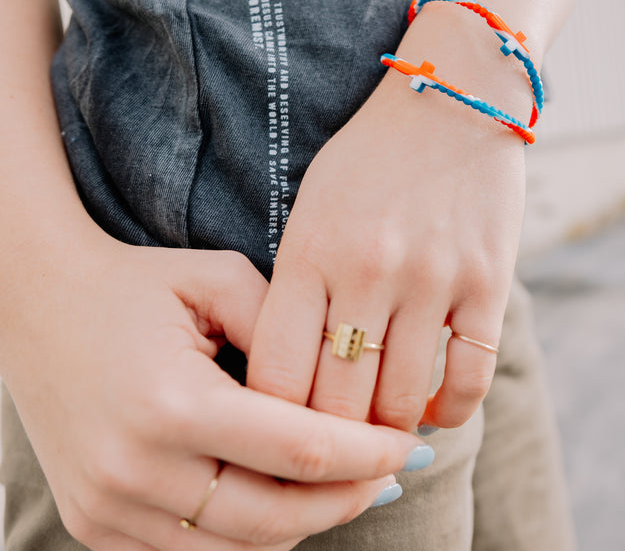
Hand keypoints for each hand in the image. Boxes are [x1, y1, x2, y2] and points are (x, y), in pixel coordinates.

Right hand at [3, 234, 423, 549]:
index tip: (408, 442)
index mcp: (173, 404)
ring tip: (346, 487)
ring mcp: (108, 508)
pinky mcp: (94, 524)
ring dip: (301, 522)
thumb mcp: (217, 279)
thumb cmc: (136, 283)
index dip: (365, 454)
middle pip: (275, 517)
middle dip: (347, 499)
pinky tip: (280, 497)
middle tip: (391, 472)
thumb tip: (347, 381)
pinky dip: (246, 534)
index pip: (298, 453)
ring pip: (237, 549)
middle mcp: (136, 470)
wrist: (39, 305)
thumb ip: (282, 326)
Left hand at [246, 26, 527, 433]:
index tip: (276, 439)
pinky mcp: (487, 281)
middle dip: (326, 442)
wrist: (454, 97)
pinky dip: (448, 413)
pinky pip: (468, 381)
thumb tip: (291, 380)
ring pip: (400, 404)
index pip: (276, 376)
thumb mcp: (311, 207)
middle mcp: (368, 269)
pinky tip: (433, 409)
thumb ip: (297, 287)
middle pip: (336, 404)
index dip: (270, 426)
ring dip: (386, 434)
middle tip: (327, 451)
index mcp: (310, 250)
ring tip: (377, 433)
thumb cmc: (369, 158)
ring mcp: (432, 277)